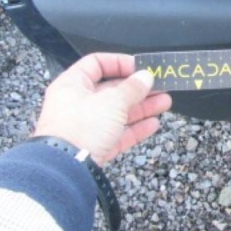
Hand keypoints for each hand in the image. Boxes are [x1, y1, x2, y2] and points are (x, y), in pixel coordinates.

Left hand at [33, 53, 171, 165]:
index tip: (140, 67)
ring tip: (165, 103)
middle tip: (159, 86)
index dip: (120, 63)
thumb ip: (132, 88)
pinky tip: (153, 124)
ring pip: (118, 112)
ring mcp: (86, 126)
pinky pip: (118, 133)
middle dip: (138, 88)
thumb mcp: (112, 101)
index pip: (96, 63)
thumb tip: (146, 76)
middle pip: (112, 89)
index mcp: (72, 84)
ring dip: (142, 107)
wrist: (66, 168)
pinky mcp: (95, 146)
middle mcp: (77, 103)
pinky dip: (135, 128)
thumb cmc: (81, 127)